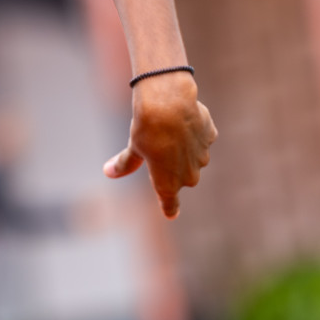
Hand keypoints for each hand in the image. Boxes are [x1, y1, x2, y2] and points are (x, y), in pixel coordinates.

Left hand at [104, 71, 216, 217]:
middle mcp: (189, 175)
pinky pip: (200, 137)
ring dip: (182, 146)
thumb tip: (108, 172)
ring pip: (192, 155)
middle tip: (157, 145)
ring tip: (168, 127)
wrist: (169, 105)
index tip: (170, 214)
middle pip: (180, 174)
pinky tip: (182, 118)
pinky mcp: (210, 138)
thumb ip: (125, 163)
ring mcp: (202, 156)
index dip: (169, 208)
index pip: (169, 201)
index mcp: (168, 183)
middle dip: (171, 164)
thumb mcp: (134, 148)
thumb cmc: (147, 130)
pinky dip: (192, 130)